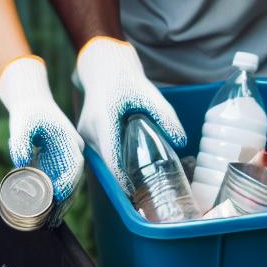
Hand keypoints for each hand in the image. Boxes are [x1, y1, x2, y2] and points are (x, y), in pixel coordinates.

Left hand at [0, 56, 84, 211]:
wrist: (31, 102)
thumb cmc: (28, 111)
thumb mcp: (23, 123)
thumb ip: (21, 141)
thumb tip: (20, 162)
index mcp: (69, 140)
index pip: (74, 165)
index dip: (68, 182)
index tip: (58, 197)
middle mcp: (72, 150)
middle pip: (74, 179)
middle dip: (65, 200)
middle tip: (53, 218)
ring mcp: (66, 157)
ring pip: (69, 184)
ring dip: (61, 202)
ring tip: (50, 221)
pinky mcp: (58, 162)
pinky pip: (60, 182)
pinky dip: (55, 196)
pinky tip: (47, 210)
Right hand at [76, 37, 186, 188]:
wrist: (104, 68)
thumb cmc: (127, 81)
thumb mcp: (149, 95)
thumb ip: (165, 117)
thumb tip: (181, 142)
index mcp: (104, 118)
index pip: (111, 156)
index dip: (122, 179)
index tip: (136, 193)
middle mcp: (89, 129)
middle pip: (106, 164)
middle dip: (122, 182)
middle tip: (144, 197)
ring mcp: (85, 134)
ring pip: (102, 163)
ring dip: (118, 174)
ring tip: (139, 190)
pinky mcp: (86, 136)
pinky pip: (100, 157)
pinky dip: (114, 165)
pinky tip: (129, 174)